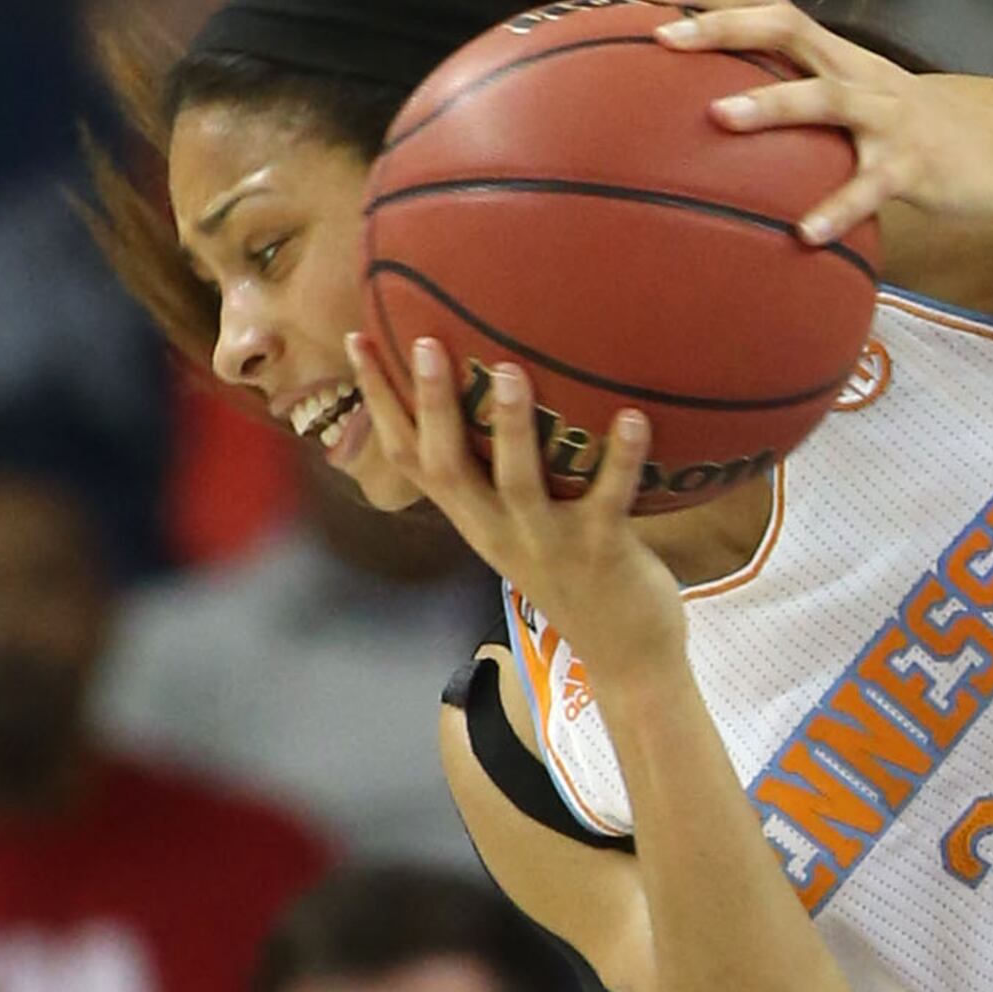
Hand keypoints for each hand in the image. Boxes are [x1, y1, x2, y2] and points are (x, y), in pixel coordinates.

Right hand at [348, 333, 690, 688]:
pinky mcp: (602, 550)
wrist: (624, 654)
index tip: (358, 337)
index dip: (379, 400)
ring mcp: (548, 541)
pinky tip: (634, 416)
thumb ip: (501, 476)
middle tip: (423, 342)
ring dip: (512, 426)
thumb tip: (499, 398)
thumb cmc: (576, 574)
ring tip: (509, 370)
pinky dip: (621, 458)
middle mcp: (498, 529)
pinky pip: (609, 498)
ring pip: (517, 482)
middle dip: (430, 403)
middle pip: (447, 464)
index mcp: (473, 518)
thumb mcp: (520, 528)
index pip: (408, 456)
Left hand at [640, 0, 992, 247]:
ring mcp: (888, 116)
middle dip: (722, 27)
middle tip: (664, 41)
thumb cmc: (914, 137)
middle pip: (784, 26)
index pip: (766, 2)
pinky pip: (871, 187)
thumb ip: (800, 102)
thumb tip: (713, 127)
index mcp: (836, 55)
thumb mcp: (857, 107)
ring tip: (719, 119)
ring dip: (771, 104)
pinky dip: (837, 208)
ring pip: (825, 96)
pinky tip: (803, 235)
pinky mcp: (916, 165)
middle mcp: (857, 72)